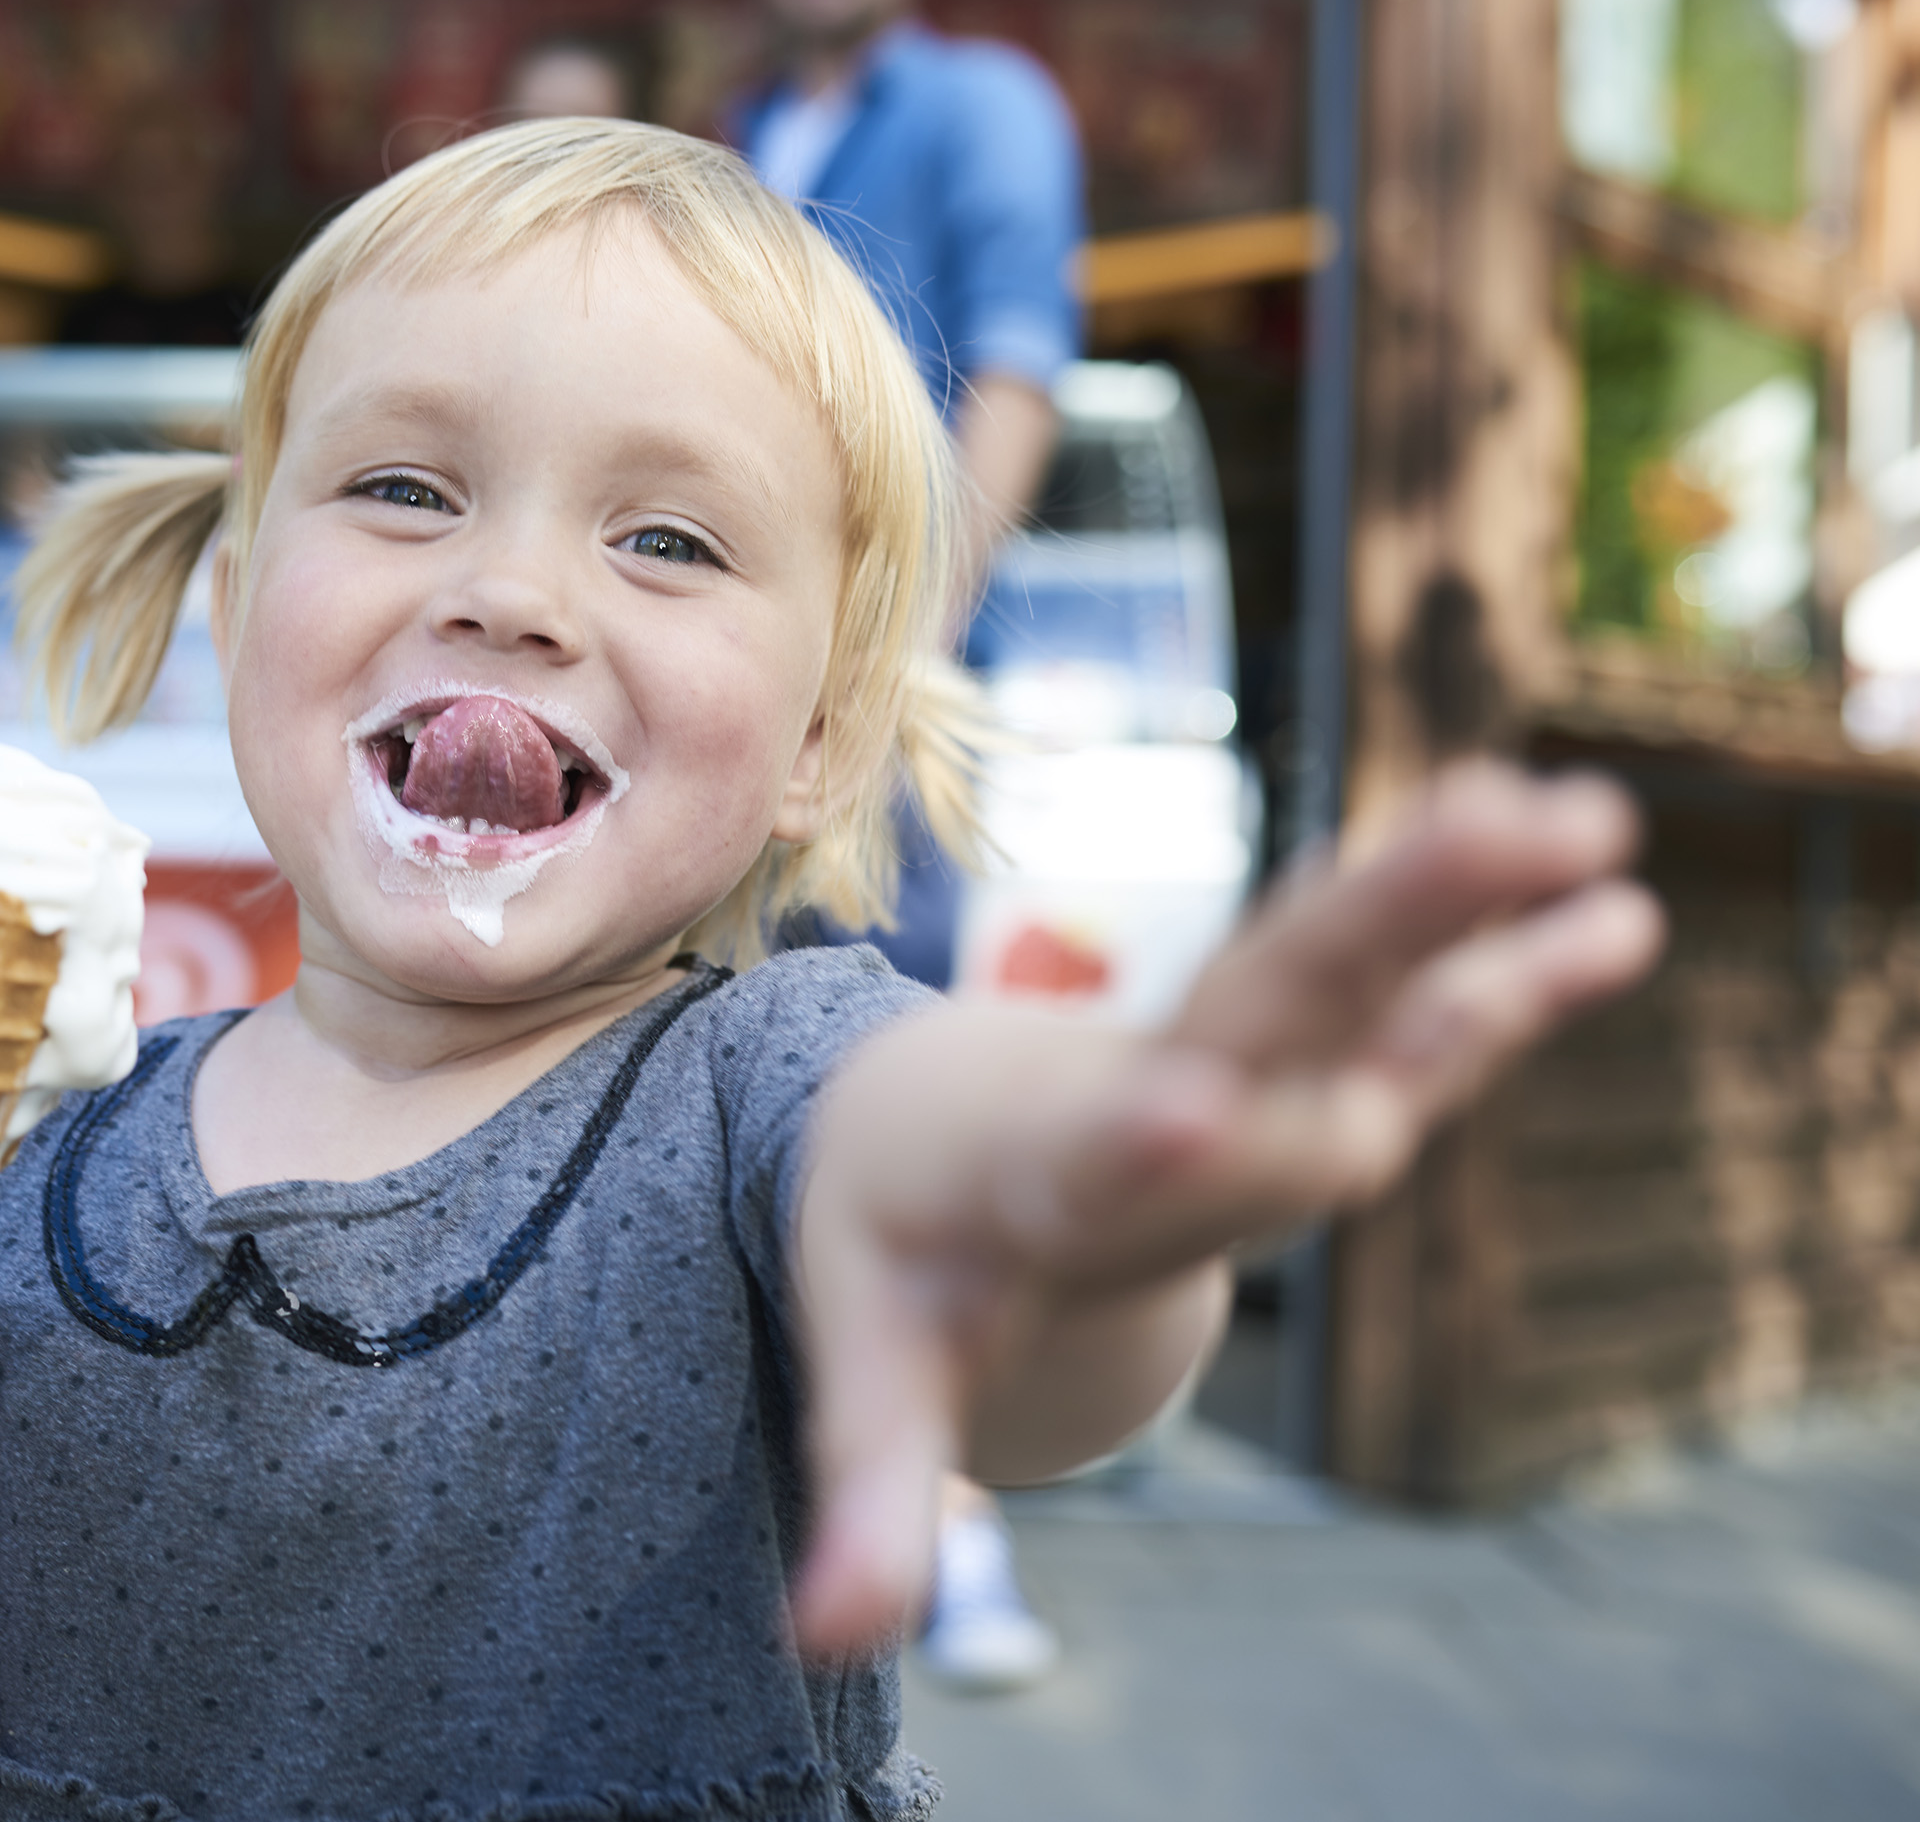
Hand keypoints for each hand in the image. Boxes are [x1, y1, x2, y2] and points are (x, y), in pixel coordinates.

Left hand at [788, 762, 1664, 1654]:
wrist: (909, 1125)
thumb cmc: (903, 1252)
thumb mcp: (876, 1373)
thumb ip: (871, 1493)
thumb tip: (832, 1638)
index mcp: (1040, 1165)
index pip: (1096, 1151)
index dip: (1141, 1140)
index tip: (1183, 1105)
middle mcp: (1155, 1084)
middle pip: (1266, 1001)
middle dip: (1375, 923)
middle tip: (1489, 826)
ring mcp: (1239, 1058)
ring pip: (1347, 965)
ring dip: (1450, 893)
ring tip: (1576, 813)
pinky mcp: (1300, 1061)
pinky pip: (1407, 1008)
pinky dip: (1502, 963)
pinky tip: (1620, 915)